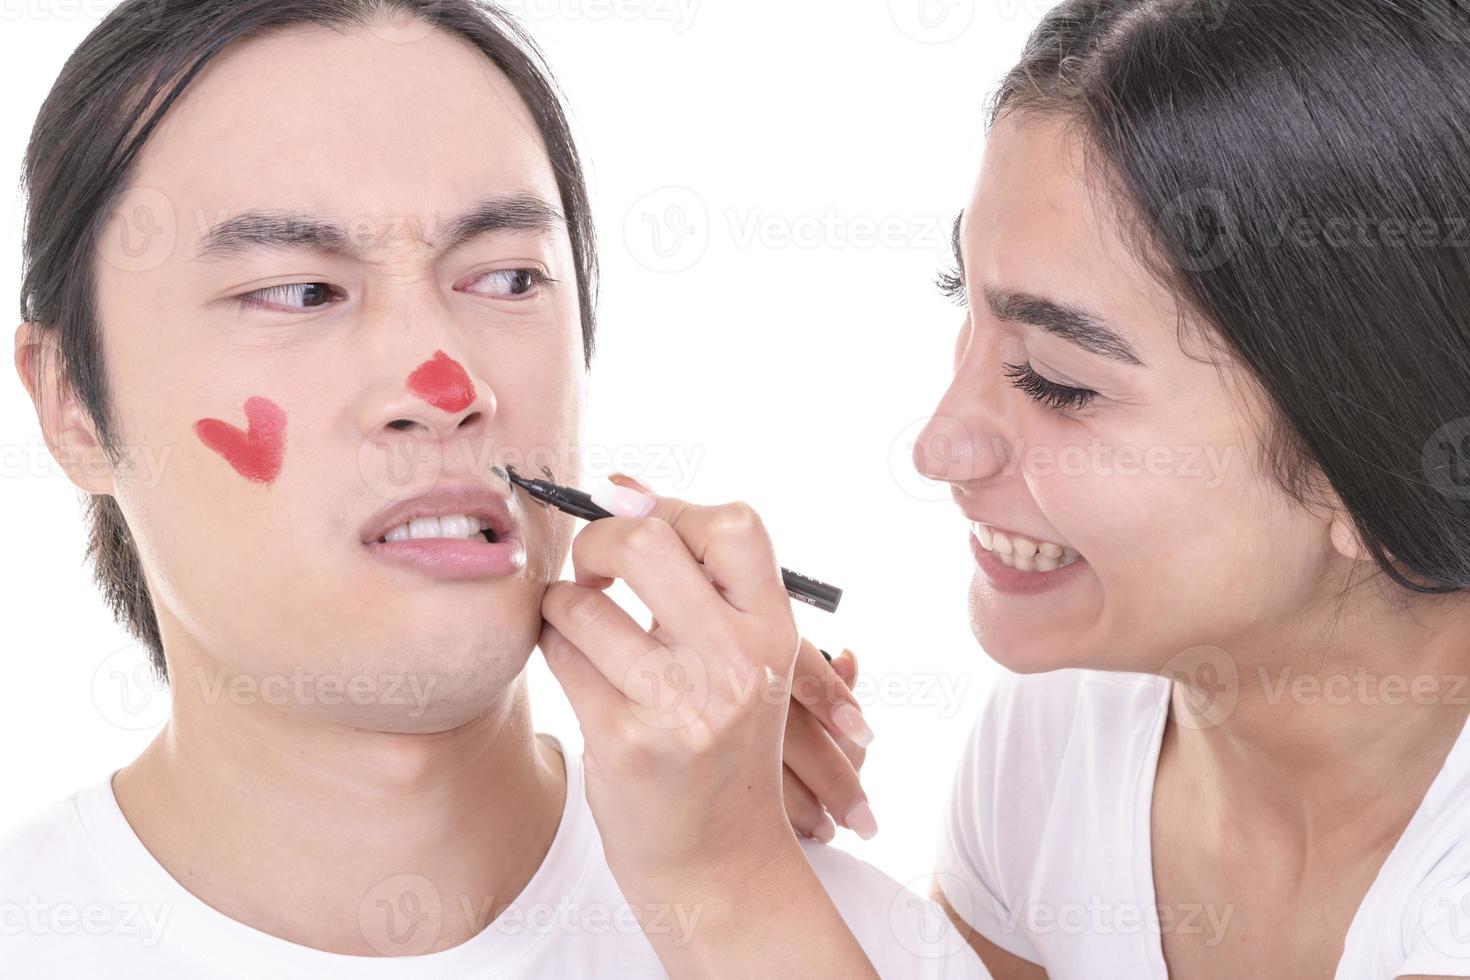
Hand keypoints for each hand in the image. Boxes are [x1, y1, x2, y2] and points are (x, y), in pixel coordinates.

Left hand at [537, 475, 877, 975]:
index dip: (674, 511)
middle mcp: (735, 664)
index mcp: (773, 632)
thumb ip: (699, 576)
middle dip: (598, 544)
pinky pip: (559, 655)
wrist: (720, 864)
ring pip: (584, 603)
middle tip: (594, 571)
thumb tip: (621, 484)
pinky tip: (570, 664)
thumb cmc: (722, 745)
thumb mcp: (741, 660)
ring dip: (563, 605)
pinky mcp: (624, 742)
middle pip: (647, 545)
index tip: (643, 530)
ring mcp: (680, 705)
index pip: (733, 523)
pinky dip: (552, 648)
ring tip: (578, 627)